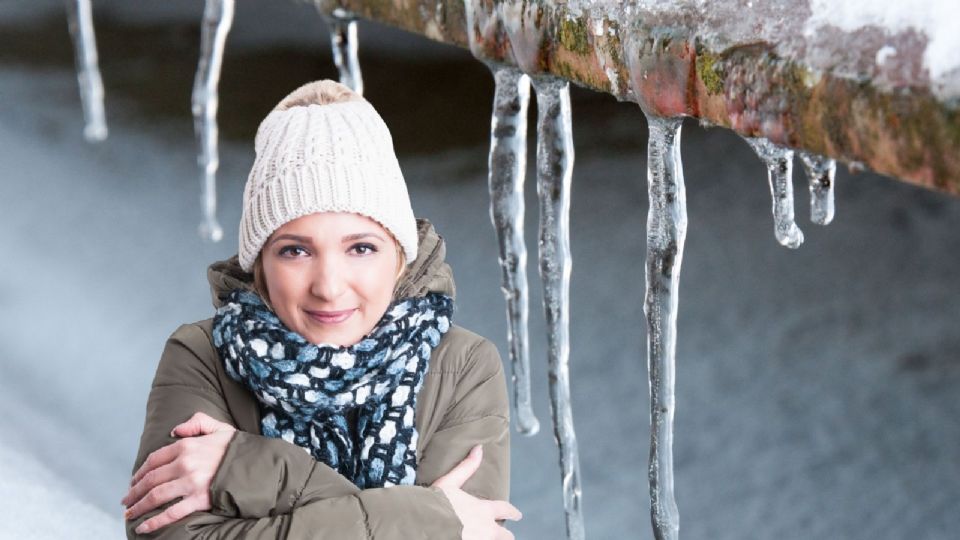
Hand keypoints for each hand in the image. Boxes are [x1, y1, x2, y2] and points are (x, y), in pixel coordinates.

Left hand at [123, 412, 235, 533]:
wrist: (258, 465)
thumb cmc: (238, 448)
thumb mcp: (219, 427)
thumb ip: (196, 423)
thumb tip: (174, 430)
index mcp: (187, 445)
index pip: (155, 459)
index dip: (140, 471)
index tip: (133, 481)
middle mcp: (185, 464)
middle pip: (151, 480)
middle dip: (134, 492)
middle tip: (125, 500)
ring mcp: (191, 483)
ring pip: (156, 496)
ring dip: (139, 506)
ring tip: (129, 514)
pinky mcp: (199, 500)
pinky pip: (171, 513)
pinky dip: (154, 522)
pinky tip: (143, 527)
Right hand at [432, 445, 521, 539]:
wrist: (426, 524)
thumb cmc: (437, 503)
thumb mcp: (450, 482)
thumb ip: (466, 467)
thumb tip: (479, 448)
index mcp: (483, 510)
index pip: (504, 510)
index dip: (512, 512)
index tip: (518, 515)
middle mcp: (486, 530)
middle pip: (505, 536)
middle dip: (507, 536)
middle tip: (508, 536)